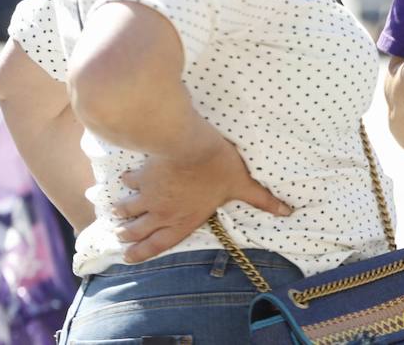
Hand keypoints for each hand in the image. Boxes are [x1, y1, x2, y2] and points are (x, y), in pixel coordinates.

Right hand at [110, 132, 289, 263]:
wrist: (188, 145)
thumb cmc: (218, 167)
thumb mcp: (242, 184)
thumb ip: (261, 200)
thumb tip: (287, 211)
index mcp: (183, 221)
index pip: (158, 245)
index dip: (142, 254)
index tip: (129, 257)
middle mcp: (161, 213)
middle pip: (136, 231)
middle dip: (127, 236)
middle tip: (120, 236)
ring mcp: (148, 196)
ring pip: (127, 209)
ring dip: (121, 213)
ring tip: (116, 212)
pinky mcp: (141, 176)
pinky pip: (128, 182)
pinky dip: (126, 182)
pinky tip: (125, 179)